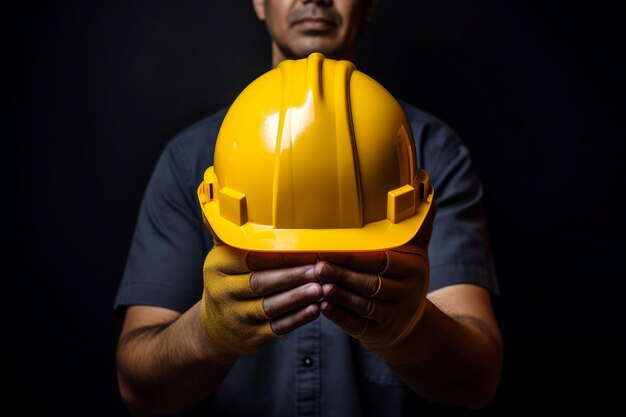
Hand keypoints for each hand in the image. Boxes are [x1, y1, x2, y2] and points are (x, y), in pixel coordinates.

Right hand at [201, 242, 320, 362]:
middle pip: (262, 282)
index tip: (307, 248)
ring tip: (322, 288)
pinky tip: (315, 309)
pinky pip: (277, 327)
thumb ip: (231, 232)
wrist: (214, 328)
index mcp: (218, 266)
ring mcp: (236, 317)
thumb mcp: (222, 258)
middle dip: (294, 275)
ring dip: (298, 297)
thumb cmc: (229, 283)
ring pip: (271, 306)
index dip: (281, 254)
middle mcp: (223, 292)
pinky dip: (297, 319)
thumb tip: (223, 193)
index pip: (252, 257)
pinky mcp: (250, 337)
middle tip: (320, 268)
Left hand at [316, 200, 435, 351]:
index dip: (356, 256)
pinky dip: (339, 317)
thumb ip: (415, 222)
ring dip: (340, 295)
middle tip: (318, 265)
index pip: (383, 261)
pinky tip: (322, 307)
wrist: (411, 321)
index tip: (330, 248)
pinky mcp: (377, 333)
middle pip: (371, 283)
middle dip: (343, 274)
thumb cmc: (404, 277)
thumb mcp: (416, 251)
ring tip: (318, 284)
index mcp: (413, 269)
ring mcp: (392, 316)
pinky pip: (357, 325)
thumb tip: (425, 181)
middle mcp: (406, 294)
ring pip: (363, 305)